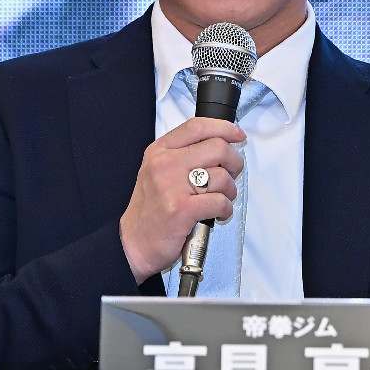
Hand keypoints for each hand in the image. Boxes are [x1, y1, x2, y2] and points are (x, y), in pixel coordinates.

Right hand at [119, 117, 245, 283]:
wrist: (133, 243)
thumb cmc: (150, 209)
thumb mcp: (157, 171)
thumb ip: (183, 154)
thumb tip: (221, 144)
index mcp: (159, 151)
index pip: (197, 126)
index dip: (224, 127)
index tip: (236, 134)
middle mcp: (164, 164)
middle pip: (217, 147)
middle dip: (234, 162)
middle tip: (232, 174)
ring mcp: (172, 187)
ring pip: (222, 176)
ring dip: (231, 190)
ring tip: (222, 198)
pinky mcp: (182, 210)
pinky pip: (220, 202)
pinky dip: (226, 209)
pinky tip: (218, 213)